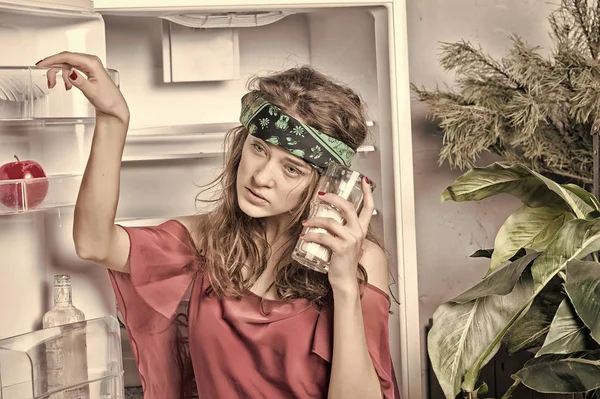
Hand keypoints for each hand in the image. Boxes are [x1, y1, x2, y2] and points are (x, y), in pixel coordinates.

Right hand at [36, 52, 129, 124]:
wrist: (114, 108)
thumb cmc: (108, 100)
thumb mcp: (92, 92)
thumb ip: (80, 82)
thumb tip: (70, 73)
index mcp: (92, 63)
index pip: (68, 57)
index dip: (52, 59)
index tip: (41, 64)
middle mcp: (91, 62)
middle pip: (66, 59)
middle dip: (53, 67)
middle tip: (43, 74)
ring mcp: (89, 66)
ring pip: (67, 64)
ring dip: (58, 74)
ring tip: (54, 85)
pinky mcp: (87, 71)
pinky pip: (71, 69)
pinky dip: (65, 77)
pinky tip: (66, 86)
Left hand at [300, 177, 374, 291]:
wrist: (344, 280)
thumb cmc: (342, 261)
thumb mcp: (346, 242)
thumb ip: (341, 230)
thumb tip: (326, 218)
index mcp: (361, 229)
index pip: (369, 208)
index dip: (367, 193)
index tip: (364, 180)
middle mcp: (358, 232)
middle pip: (348, 208)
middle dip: (334, 198)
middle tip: (321, 196)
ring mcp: (351, 240)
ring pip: (331, 222)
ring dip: (315, 220)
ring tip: (306, 222)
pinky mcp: (341, 248)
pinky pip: (323, 236)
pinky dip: (312, 234)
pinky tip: (305, 235)